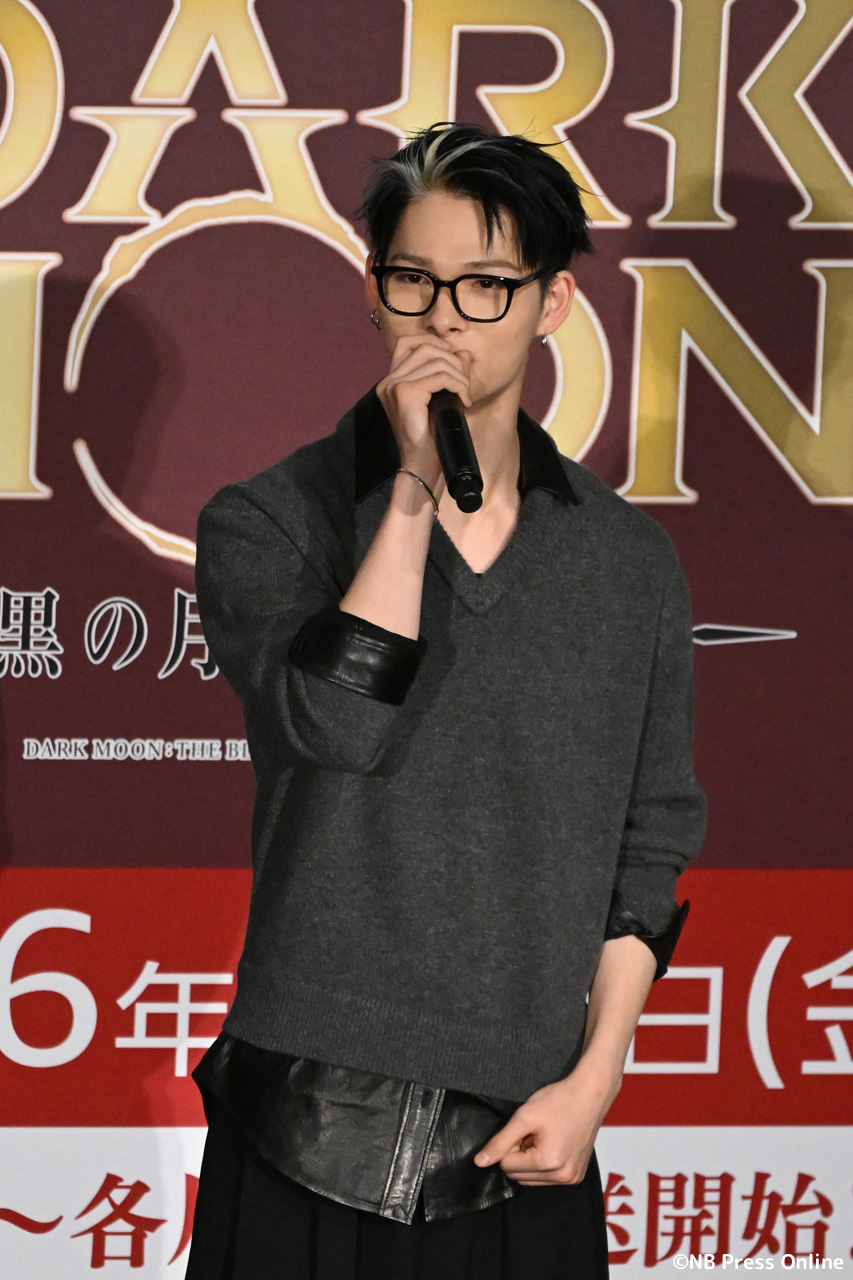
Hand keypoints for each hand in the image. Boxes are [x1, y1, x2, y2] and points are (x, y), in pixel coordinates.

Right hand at [377, 335, 471, 486]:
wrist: (422, 466)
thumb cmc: (431, 438)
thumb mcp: (441, 400)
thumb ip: (449, 374)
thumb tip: (464, 354)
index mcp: (391, 382)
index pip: (407, 344)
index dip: (432, 341)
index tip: (453, 356)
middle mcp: (388, 381)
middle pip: (424, 347)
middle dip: (452, 360)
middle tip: (464, 384)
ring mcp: (393, 386)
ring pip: (436, 360)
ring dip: (459, 375)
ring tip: (465, 395)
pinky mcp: (404, 393)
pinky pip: (440, 376)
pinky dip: (459, 385)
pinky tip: (464, 401)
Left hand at [472, 1059, 621, 1185]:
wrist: (590, 1095)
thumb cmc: (558, 1101)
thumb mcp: (524, 1117)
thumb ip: (500, 1142)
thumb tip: (479, 1163)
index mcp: (549, 1163)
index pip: (507, 1167)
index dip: (510, 1145)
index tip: (524, 1129)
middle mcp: (563, 1177)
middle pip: (519, 1176)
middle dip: (520, 1155)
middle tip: (533, 1132)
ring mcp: (572, 1179)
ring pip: (532, 1180)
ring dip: (531, 1160)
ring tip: (543, 1137)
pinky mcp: (577, 1176)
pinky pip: (548, 1179)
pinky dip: (544, 1164)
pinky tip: (553, 1143)